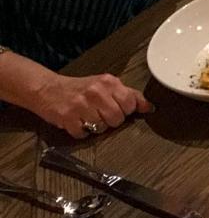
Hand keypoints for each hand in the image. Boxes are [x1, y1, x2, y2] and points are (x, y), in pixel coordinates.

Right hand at [31, 72, 152, 138]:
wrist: (48, 89)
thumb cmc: (81, 88)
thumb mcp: (107, 85)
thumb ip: (129, 94)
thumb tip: (149, 107)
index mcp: (109, 82)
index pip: (131, 103)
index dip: (126, 110)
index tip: (119, 108)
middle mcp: (96, 92)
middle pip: (117, 119)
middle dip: (111, 120)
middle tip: (101, 114)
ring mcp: (81, 105)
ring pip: (101, 128)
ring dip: (96, 127)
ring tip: (88, 117)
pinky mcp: (67, 118)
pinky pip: (83, 135)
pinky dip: (81, 132)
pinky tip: (77, 122)